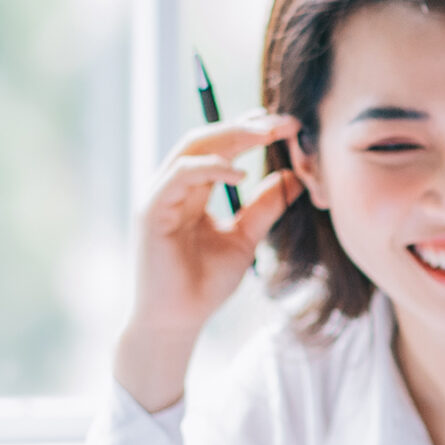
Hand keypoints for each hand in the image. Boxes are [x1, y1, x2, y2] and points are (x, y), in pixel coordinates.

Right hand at [114, 112, 301, 412]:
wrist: (177, 323)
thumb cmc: (204, 285)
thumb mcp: (245, 238)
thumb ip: (265, 206)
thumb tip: (293, 176)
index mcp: (191, 191)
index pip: (220, 147)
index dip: (251, 131)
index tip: (288, 126)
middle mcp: (172, 187)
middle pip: (206, 138)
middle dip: (246, 126)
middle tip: (283, 122)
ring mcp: (159, 196)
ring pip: (192, 147)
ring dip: (231, 136)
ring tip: (266, 135)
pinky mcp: (151, 210)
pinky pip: (180, 174)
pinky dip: (211, 167)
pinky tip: (241, 175)